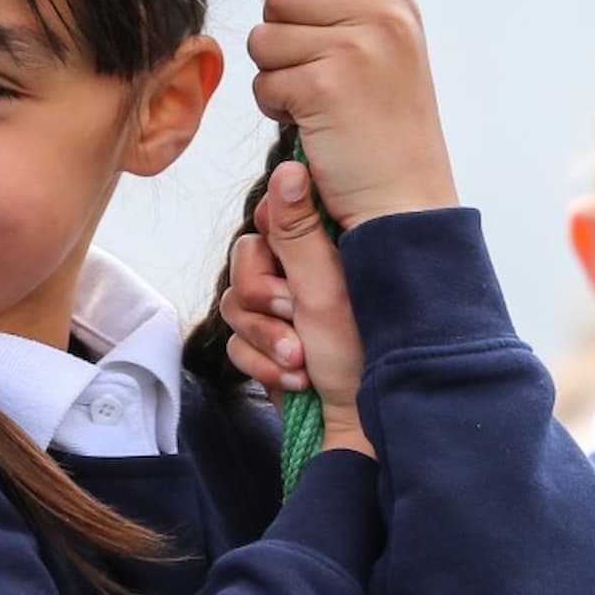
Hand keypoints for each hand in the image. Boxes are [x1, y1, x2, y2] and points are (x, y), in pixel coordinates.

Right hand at [220, 161, 372, 458]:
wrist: (359, 427)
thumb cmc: (357, 357)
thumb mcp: (323, 290)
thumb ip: (297, 231)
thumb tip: (290, 167)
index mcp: (327, 245)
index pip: (269, 219)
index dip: (269, 253)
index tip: (293, 281)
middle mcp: (304, 271)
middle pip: (243, 262)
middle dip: (262, 303)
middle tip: (296, 323)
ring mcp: (286, 309)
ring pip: (235, 304)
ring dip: (264, 340)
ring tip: (299, 363)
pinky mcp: (270, 342)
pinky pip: (236, 341)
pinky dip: (262, 364)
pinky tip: (293, 380)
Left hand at [245, 0, 457, 228]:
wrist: (403, 200)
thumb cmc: (393, 125)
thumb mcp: (403, 43)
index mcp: (397, 1)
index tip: (306, 8)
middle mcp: (380, 17)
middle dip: (282, 32)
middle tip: (315, 70)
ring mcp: (353, 50)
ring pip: (264, 36)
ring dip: (276, 74)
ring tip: (315, 101)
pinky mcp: (322, 88)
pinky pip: (263, 79)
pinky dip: (276, 107)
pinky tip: (310, 124)